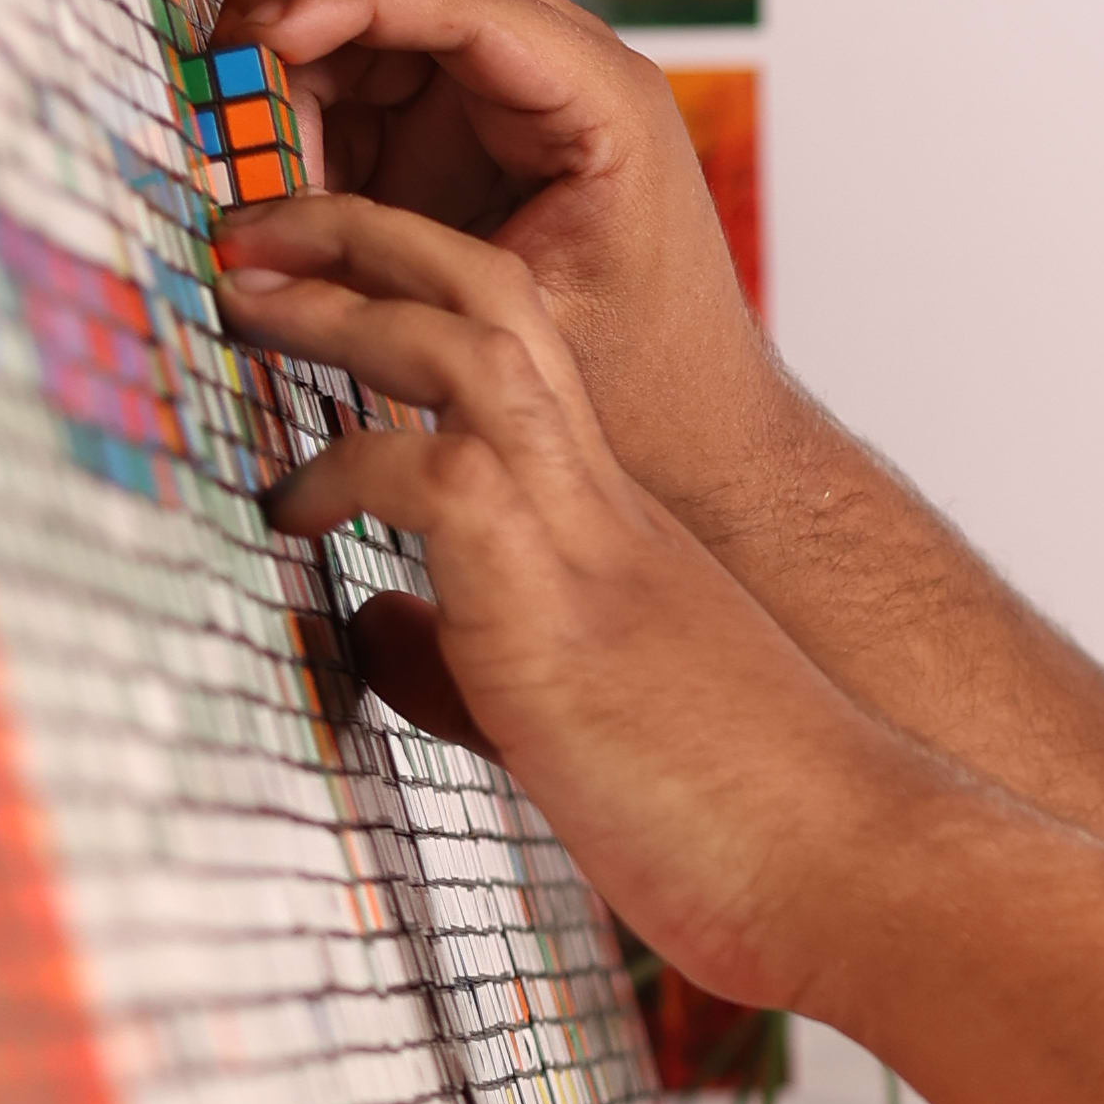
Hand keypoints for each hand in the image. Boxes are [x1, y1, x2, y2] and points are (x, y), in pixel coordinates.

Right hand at [204, 0, 795, 544]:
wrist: (704, 439)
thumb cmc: (642, 390)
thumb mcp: (506, 327)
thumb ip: (383, 264)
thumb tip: (243, 225)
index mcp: (603, 99)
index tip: (261, 36)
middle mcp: (563, 69)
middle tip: (223, 62)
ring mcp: (513, 88)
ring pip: (377, 2)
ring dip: (297, 53)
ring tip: (252, 151)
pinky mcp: (471, 126)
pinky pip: (369, 73)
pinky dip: (308, 104)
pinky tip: (281, 176)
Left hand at [217, 192, 903, 1009]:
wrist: (855, 868)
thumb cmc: (735, 822)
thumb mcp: (569, 718)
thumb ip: (462, 658)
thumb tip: (366, 623)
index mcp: (617, 524)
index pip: (516, 351)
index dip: (411, 292)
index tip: (315, 285)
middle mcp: (606, 504)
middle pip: (493, 291)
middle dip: (365, 238)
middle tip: (258, 235)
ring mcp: (591, 543)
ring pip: (465, 345)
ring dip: (345, 306)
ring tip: (248, 303)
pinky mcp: (560, 608)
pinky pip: (436, 472)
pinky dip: (346, 466)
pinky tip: (295, 512)